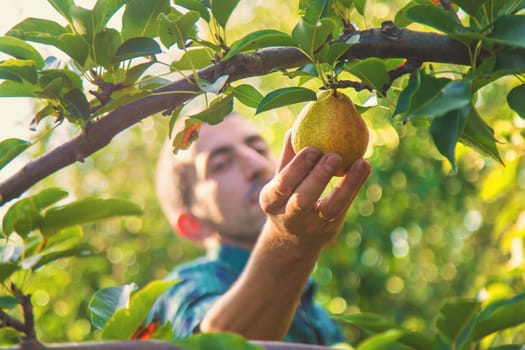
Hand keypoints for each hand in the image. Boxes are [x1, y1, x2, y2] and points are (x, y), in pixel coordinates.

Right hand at [259, 131, 370, 247]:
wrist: (293, 238)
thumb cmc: (286, 197)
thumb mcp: (280, 180)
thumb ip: (288, 156)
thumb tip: (294, 127)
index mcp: (271, 201)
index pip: (282, 185)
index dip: (297, 167)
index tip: (312, 148)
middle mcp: (289, 217)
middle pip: (302, 200)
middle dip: (318, 178)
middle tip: (334, 156)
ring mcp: (312, 225)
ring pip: (330, 208)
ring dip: (346, 185)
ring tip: (359, 162)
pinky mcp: (331, 227)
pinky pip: (345, 206)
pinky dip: (355, 186)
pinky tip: (363, 166)